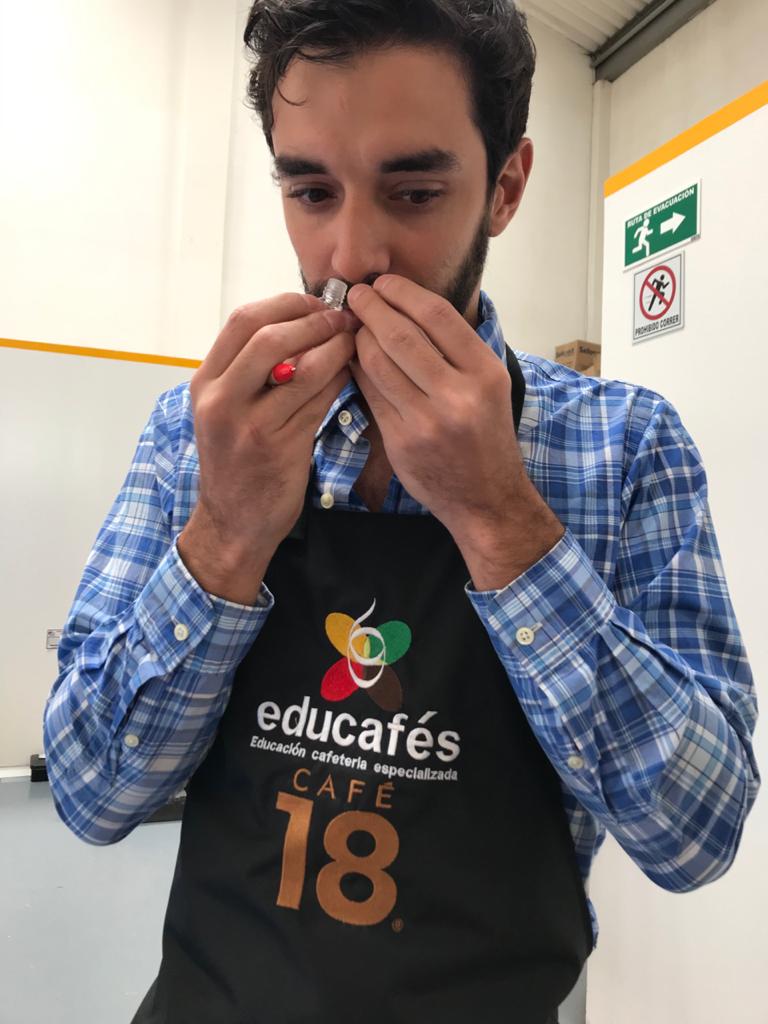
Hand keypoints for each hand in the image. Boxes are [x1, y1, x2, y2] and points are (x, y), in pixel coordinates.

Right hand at [187, 292, 357, 560]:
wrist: (233, 522)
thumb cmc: (237, 461)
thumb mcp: (227, 410)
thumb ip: (251, 370)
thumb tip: (303, 322)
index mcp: (205, 383)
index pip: (242, 321)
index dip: (285, 304)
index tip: (315, 304)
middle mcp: (221, 400)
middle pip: (269, 336)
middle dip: (314, 320)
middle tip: (343, 319)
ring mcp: (250, 425)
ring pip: (302, 368)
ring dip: (335, 348)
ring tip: (354, 341)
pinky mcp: (281, 448)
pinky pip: (319, 401)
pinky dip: (339, 380)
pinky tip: (351, 373)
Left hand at [346, 275, 563, 584]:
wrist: (486, 499)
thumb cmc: (485, 437)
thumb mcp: (488, 387)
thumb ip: (455, 351)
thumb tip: (406, 306)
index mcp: (485, 373)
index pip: (437, 316)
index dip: (403, 292)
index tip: (383, 282)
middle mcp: (459, 395)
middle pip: (402, 335)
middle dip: (372, 308)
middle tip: (356, 295)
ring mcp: (427, 420)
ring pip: (378, 363)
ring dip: (359, 337)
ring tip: (352, 324)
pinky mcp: (401, 441)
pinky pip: (370, 393)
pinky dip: (357, 369)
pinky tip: (352, 357)